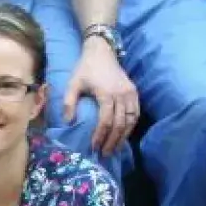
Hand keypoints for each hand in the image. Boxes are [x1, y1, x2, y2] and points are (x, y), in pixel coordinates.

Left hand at [64, 38, 138, 156]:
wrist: (102, 51)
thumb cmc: (85, 68)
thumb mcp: (73, 83)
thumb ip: (69, 102)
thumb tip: (68, 122)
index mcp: (106, 93)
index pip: (105, 121)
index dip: (100, 136)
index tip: (94, 147)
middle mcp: (121, 95)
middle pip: (120, 124)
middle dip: (112, 141)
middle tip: (105, 154)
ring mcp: (130, 93)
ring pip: (131, 121)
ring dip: (123, 136)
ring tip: (115, 148)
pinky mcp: (134, 92)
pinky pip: (136, 113)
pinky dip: (131, 126)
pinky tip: (124, 135)